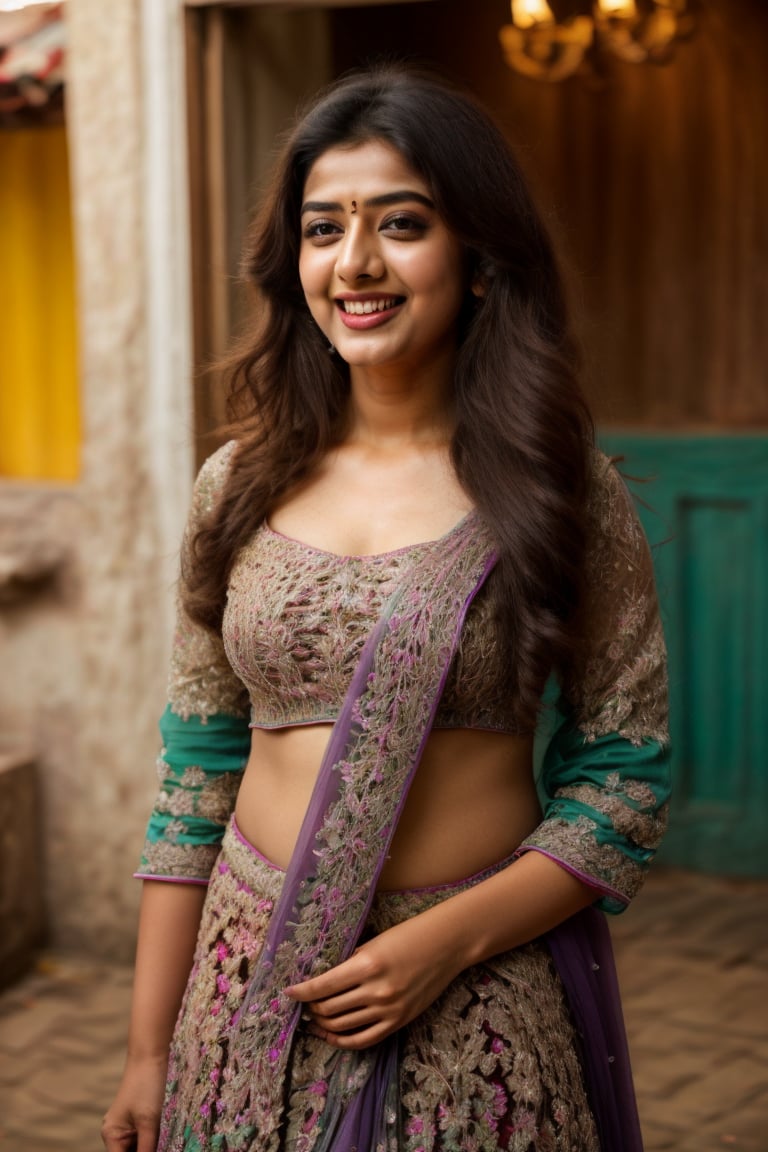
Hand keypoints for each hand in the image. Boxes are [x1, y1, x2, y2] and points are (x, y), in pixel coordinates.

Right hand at [101, 1053, 167, 1151]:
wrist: (153, 1054)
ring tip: (169, 1142)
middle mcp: (117, 1134)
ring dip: (154, 1147)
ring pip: (142, 1149)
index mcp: (112, 1136)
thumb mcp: (149, 1121)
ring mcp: (130, 1127)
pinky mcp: (142, 1120)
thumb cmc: (147, 1084)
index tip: (159, 1151)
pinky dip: (157, 1142)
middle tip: (168, 1146)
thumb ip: (147, 1149)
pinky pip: (148, 1139)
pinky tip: (169, 1139)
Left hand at [286, 913, 461, 1049]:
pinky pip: (364, 1040)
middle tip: (302, 1003)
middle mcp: (376, 991)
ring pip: (342, 1026)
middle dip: (310, 1008)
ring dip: (322, 1024)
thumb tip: (322, 980)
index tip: (288, 992)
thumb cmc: (408, 936)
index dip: (301, 991)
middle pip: (329, 1009)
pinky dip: (343, 1041)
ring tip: (313, 1018)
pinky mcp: (398, 1022)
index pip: (323, 985)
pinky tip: (330, 1035)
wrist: (445, 945)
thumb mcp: (374, 943)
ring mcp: (388, 1010)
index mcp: (367, 965)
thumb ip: (351, 963)